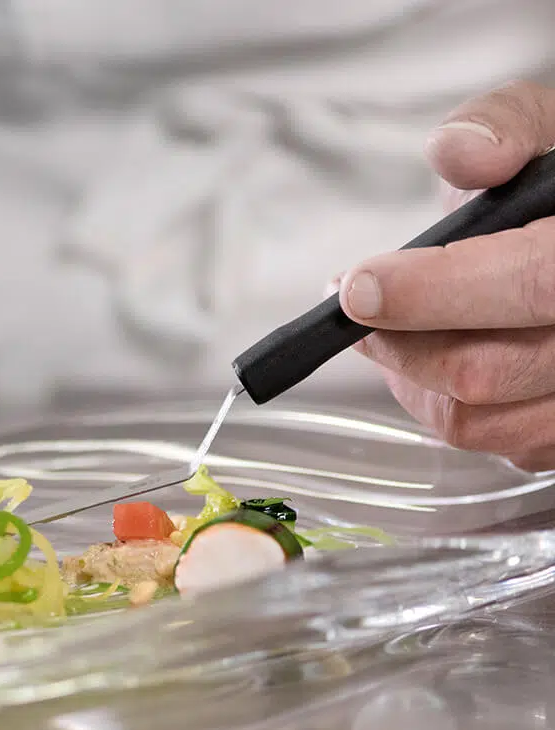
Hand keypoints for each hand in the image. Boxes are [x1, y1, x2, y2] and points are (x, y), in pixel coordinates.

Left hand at [337, 81, 554, 470]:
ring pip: (478, 420)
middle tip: (353, 306)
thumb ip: (503, 126)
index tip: (358, 286)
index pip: (534, 283)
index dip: (435, 291)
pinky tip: (426, 363)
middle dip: (398, 341)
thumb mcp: (549, 129)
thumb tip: (464, 152)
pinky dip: (441, 407)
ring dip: (409, 379)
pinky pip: (492, 444)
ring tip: (386, 331)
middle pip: (486, 371)